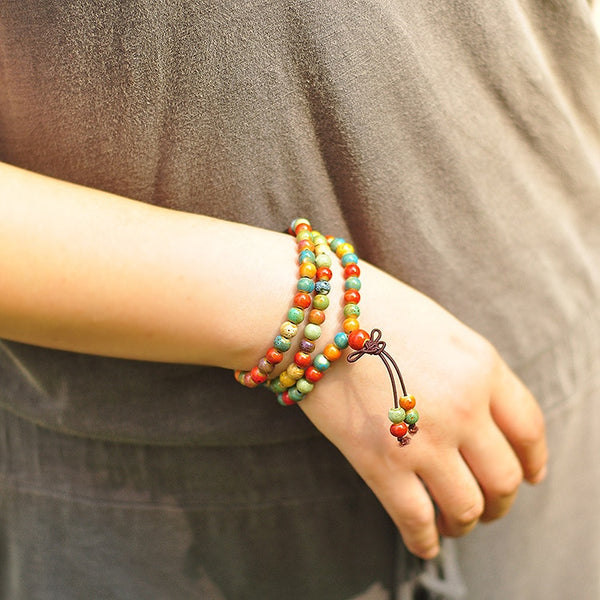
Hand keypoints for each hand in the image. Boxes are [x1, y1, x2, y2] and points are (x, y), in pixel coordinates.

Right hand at [299, 261, 546, 558]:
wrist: (316, 315)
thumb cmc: (372, 311)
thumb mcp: (439, 328)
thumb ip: (469, 371)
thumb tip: (481, 416)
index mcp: (481, 366)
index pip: (529, 428)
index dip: (533, 460)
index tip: (530, 475)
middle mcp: (463, 407)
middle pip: (504, 477)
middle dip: (501, 501)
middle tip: (489, 506)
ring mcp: (423, 439)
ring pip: (467, 508)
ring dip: (465, 522)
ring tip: (453, 522)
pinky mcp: (380, 463)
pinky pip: (416, 520)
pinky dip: (425, 541)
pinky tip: (423, 543)